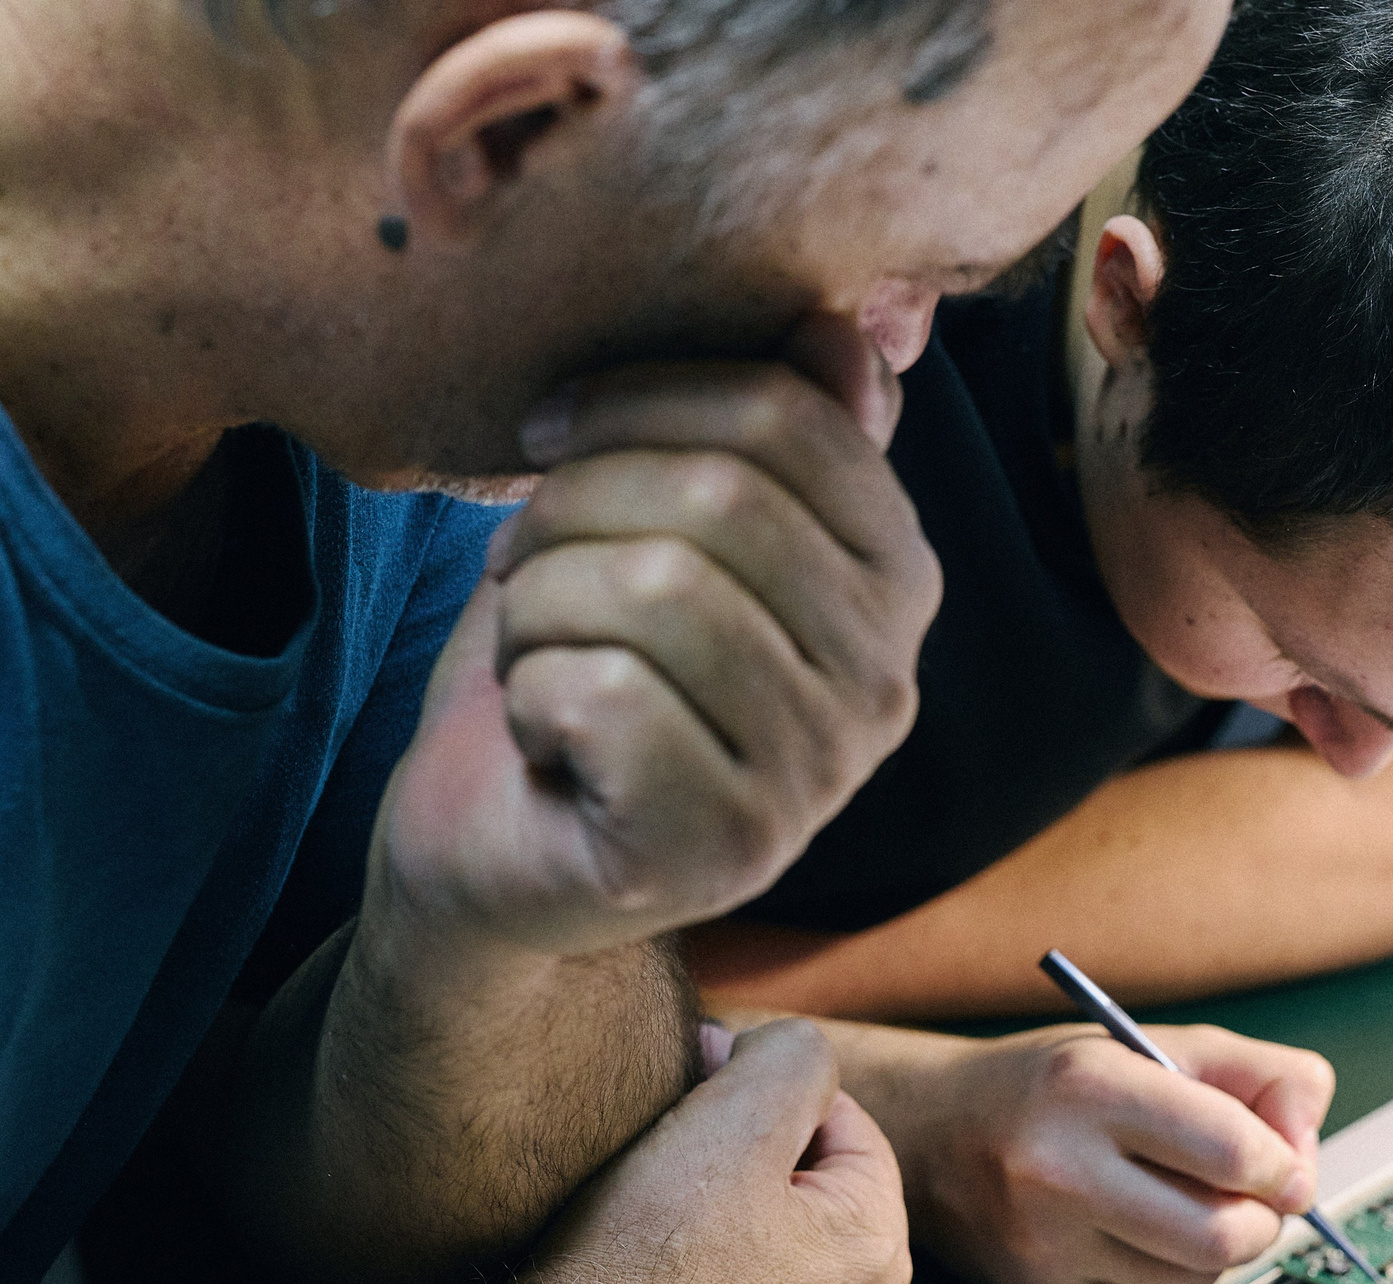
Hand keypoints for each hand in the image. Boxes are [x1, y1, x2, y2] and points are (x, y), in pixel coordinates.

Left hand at [376, 314, 940, 957]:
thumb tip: (837, 324)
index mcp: (897, 580)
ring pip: (654, 591)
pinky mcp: (726, 851)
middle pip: (718, 499)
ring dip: (541, 604)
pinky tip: (545, 734)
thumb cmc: (583, 665)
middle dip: (572, 508)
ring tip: (536, 647)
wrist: (495, 846)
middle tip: (521, 560)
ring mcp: (818, 778)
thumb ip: (767, 430)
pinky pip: (608, 697)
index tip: (550, 435)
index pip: (789, 418)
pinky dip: (532, 693)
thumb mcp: (664, 520)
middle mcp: (886, 684)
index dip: (640, 398)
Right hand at [524, 1019, 911, 1283]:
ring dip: (718, 1215)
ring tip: (648, 1206)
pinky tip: (639, 1274)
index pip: (844, 1121)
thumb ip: (792, 1057)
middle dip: (745, 1149)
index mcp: (876, 1251)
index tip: (696, 1083)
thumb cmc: (639, 1268)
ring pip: (770, 1251)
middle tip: (668, 1138)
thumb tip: (791, 1054)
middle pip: (810, 1188)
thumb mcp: (731, 1119)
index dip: (762, 1084)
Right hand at [887, 1024, 1336, 1283]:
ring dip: (1217, 1245)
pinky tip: (1138, 1225)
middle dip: (1261, 1220)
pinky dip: (1169, 1266)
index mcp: (1091, 1089)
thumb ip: (1255, 1074)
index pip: (1232, 1151)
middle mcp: (1061, 1169)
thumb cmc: (1047, 1085)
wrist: (933, 1133)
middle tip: (1252, 1195)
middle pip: (1223, 1234)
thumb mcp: (1149, 1041)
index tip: (1285, 1165)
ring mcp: (1049, 1241)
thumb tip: (1306, 1143)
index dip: (1283, 1164)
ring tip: (1186, 1199)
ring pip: (1196, 1275)